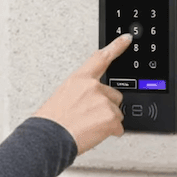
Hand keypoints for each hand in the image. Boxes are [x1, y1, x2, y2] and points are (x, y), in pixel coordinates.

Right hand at [33, 33, 132, 154]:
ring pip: (116, 112)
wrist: (49, 138)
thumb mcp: (63, 97)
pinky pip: (118, 127)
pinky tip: (93, 133)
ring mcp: (104, 101)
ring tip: (87, 126)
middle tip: (88, 116)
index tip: (127, 39)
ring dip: (106, 120)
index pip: (101, 58)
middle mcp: (93, 86)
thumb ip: (81, 93)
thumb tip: (90, 101)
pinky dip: (108, 132)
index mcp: (79, 78)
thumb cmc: (51, 121)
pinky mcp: (111, 117)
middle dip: (106, 106)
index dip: (116, 46)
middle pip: (114, 95)